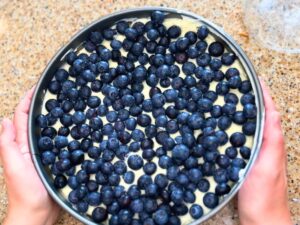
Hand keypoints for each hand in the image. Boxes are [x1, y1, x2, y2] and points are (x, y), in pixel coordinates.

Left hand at [0, 88, 59, 224]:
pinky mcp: (56, 160)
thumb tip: (3, 120)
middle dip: (44, 103)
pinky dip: (66, 133)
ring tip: (70, 104)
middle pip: (36, 119)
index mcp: (20, 144)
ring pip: (50, 129)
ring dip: (56, 116)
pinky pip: (61, 142)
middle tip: (59, 91)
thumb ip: (7, 144)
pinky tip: (78, 128)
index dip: (28, 99)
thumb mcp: (13, 165)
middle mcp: (32, 145)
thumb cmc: (25, 191)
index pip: (21, 116)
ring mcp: (44, 153)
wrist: (37, 213)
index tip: (39, 85)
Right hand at [238, 80, 291, 224]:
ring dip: (244, 112)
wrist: (261, 218)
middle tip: (239, 86)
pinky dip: (236, 129)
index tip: (255, 79)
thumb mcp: (267, 165)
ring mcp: (256, 154)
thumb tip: (272, 113)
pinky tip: (224, 129)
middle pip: (261, 117)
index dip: (264, 95)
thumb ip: (272, 140)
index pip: (270, 112)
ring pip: (251, 127)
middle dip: (253, 99)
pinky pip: (242, 140)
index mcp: (272, 142)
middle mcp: (265, 145)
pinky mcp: (246, 163)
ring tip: (232, 101)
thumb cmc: (264, 195)